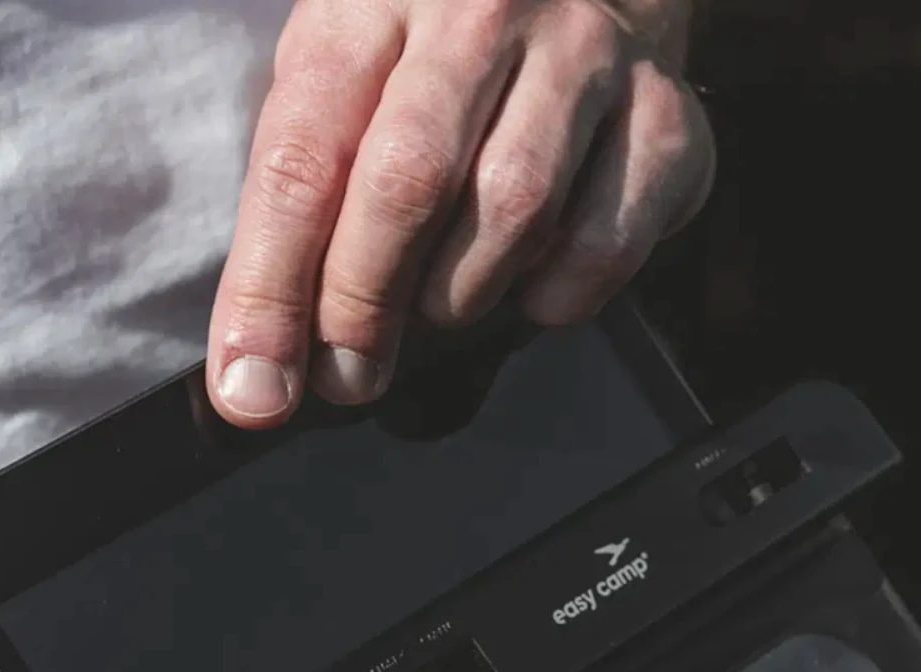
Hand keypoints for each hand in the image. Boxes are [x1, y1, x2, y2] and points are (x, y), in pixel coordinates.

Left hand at [207, 0, 711, 427]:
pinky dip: (557, 295)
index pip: (302, 153)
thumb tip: (261, 364)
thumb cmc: (446, 59)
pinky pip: (602, 245)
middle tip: (349, 375)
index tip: (255, 385)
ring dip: (462, 295)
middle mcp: (483, 6)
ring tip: (442, 309)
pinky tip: (532, 285)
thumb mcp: (353, 84)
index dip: (270, 284)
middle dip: (364, 303)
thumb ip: (309, 199)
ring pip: (513, 213)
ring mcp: (586, 55)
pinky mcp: (665, 120)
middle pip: (408, 180)